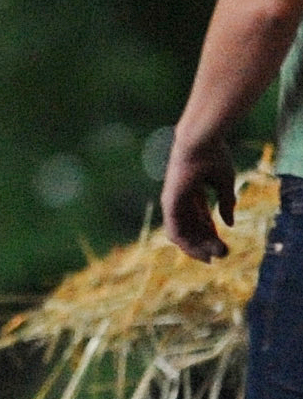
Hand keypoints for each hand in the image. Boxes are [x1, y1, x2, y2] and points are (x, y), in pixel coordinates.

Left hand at [161, 131, 235, 260]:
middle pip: (191, 228)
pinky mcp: (169, 203)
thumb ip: (227, 203)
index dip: (212, 233)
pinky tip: (201, 252)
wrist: (201, 142)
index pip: (200, 219)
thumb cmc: (214, 156)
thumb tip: (229, 224)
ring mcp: (173, 201)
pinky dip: (187, 243)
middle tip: (221, 255)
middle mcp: (180, 198)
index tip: (223, 246)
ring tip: (214, 257)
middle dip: (206, 243)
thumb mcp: (225, 183)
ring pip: (182, 234)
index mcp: (192, 190)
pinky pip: (174, 230)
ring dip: (198, 248)